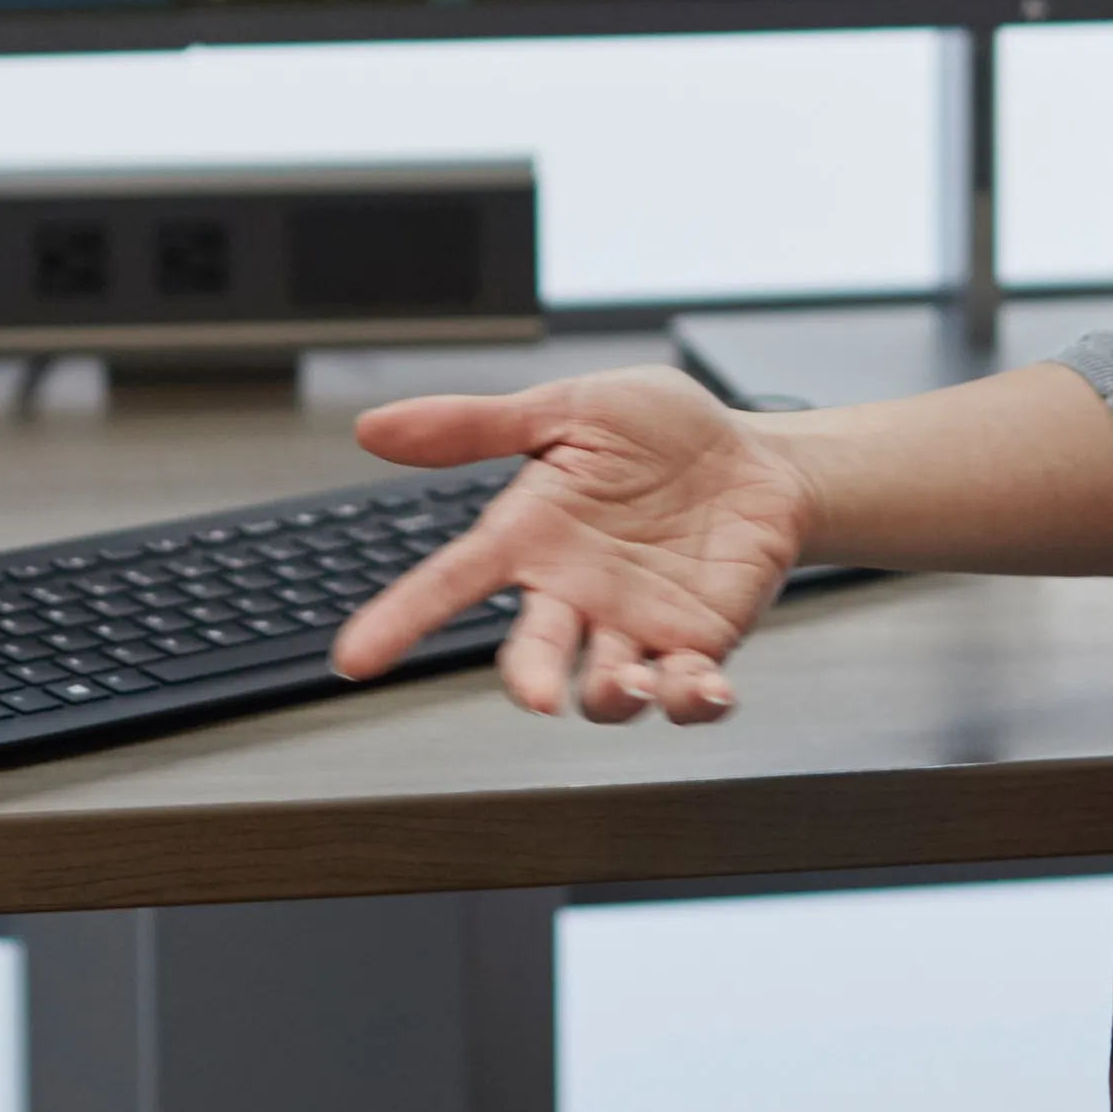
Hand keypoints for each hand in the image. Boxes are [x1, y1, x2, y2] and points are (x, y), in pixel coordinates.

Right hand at [330, 367, 814, 721]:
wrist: (756, 456)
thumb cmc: (661, 435)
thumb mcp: (568, 410)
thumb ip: (477, 425)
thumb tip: (376, 427)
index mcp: (533, 538)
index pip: (452, 582)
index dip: (402, 616)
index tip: (356, 656)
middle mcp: (576, 593)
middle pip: (534, 652)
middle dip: (530, 677)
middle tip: (535, 694)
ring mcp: (636, 625)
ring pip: (607, 687)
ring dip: (614, 695)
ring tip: (632, 679)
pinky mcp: (698, 643)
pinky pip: (689, 691)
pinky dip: (694, 701)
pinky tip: (702, 689)